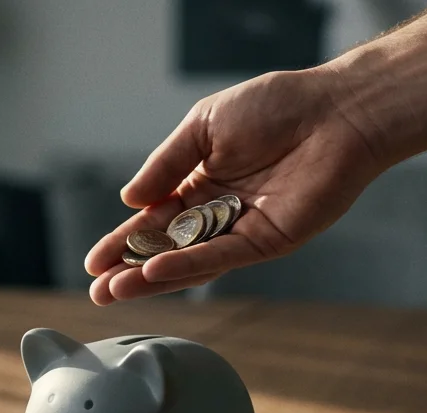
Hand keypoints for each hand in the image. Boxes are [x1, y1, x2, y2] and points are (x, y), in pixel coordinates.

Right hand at [84, 67, 385, 304]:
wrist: (333, 112)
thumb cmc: (275, 107)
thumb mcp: (203, 126)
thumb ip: (166, 164)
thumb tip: (129, 199)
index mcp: (201, 182)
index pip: (154, 219)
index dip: (123, 240)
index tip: (92, 261)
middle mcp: (219, 212)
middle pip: (167, 248)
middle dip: (130, 269)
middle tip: (96, 290)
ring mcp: (242, 230)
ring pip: (190, 261)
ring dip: (151, 277)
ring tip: (113, 291)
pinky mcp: (267, 240)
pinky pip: (221, 256)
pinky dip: (188, 265)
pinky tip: (156, 271)